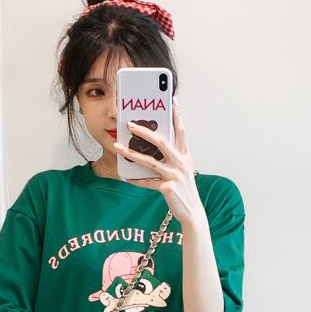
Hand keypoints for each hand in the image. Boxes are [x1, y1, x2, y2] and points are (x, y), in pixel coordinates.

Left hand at [113, 97, 203, 224]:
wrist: (192, 211)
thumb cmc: (184, 188)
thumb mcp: (182, 169)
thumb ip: (172, 155)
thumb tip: (153, 144)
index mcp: (185, 155)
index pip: (181, 131)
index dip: (176, 115)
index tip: (171, 100)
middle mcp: (181, 162)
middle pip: (161, 142)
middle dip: (144, 131)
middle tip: (129, 124)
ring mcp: (174, 175)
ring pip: (150, 161)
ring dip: (132, 153)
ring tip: (118, 147)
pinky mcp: (167, 188)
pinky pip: (147, 182)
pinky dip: (135, 180)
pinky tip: (126, 177)